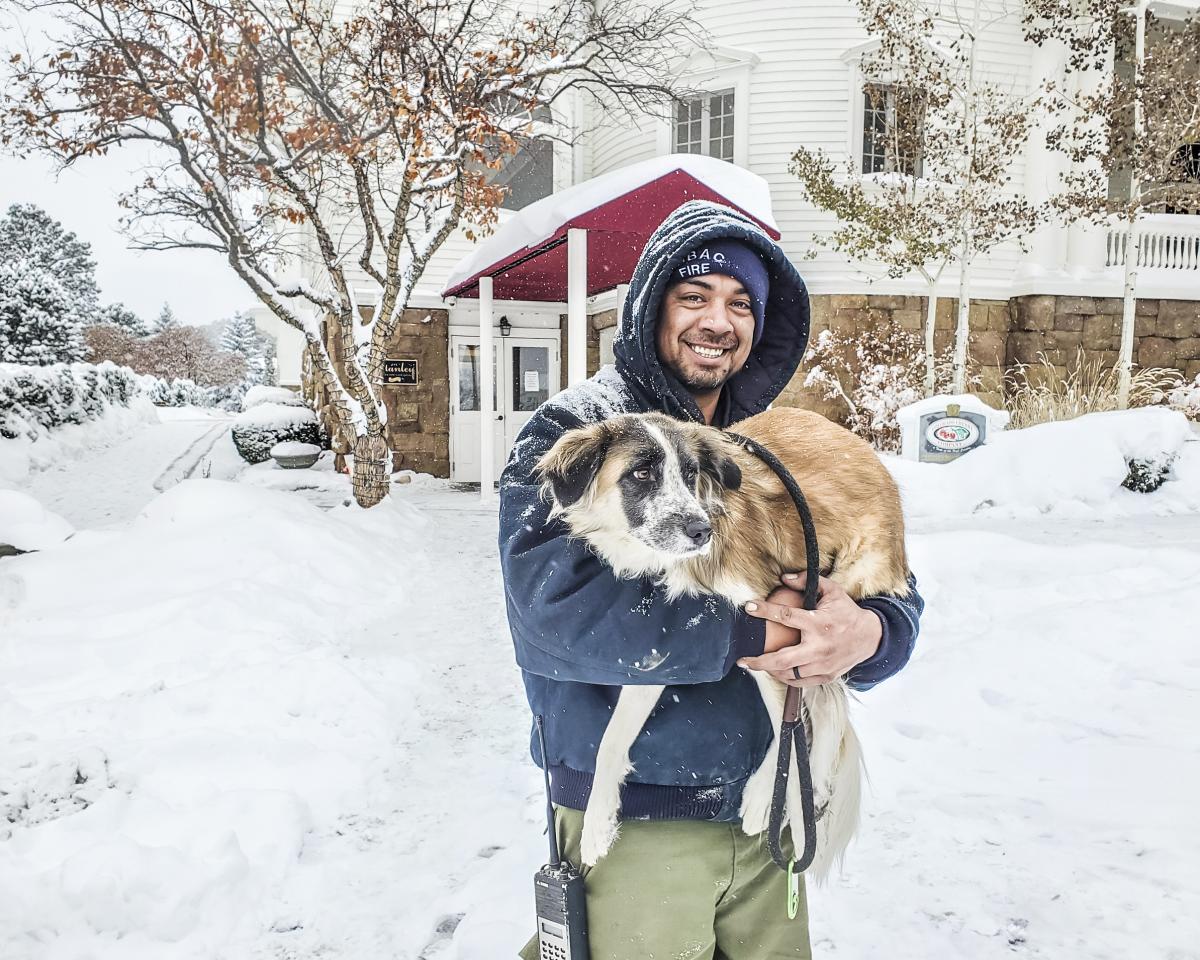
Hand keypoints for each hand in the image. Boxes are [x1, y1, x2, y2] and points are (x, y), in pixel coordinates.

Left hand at [737, 572, 882, 686]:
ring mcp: (823, 665)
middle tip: (742, 660)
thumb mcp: (833, 591)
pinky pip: (800, 682)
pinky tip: (775, 672)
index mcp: (819, 623)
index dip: (765, 610)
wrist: (871, 638)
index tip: (748, 607)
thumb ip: (808, 581)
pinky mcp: (827, 676)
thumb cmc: (847, 612)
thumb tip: (783, 578)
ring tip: (756, 665)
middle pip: (783, 659)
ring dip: (770, 670)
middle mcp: (820, 647)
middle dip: (759, 661)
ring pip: (789, 674)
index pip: (786, 616)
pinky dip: (785, 678)